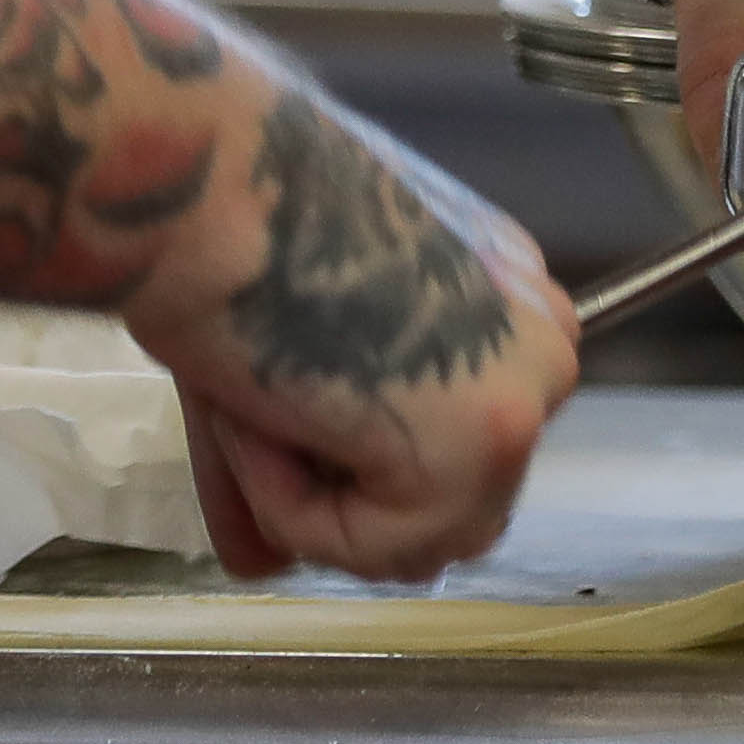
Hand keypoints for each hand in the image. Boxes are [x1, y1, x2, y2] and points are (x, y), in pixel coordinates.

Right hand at [131, 83, 576, 582]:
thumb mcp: (289, 353)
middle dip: (336, 491)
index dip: (347, 455)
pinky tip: (270, 408)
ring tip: (259, 397)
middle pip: (449, 507)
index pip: (453, 444)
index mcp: (505, 302)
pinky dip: (290, 504)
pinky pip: (373, 550)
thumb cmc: (228, 226)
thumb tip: (262, 568)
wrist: (205, 176)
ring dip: (305, 496)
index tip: (271, 399)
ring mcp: (524, 397)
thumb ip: (298, 462)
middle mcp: (538, 342)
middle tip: (254, 407)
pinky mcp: (486, 444)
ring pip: (411, 542)